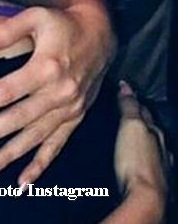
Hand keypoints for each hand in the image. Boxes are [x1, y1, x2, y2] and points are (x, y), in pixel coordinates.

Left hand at [0, 5, 114, 184]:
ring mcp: (68, 110)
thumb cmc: (62, 24)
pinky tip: (20, 183)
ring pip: (32, 140)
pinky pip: (56, 147)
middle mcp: (58, 94)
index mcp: (45, 68)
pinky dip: (39, 167)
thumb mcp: (34, 17)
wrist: (102, 34)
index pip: (1, 92)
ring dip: (4, 159)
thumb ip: (1, 32)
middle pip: (13, 121)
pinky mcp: (75, 118)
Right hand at [110, 81, 166, 222]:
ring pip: (149, 145)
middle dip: (138, 119)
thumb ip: (129, 107)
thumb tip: (126, 86)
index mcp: (155, 132)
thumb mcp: (131, 126)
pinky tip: (132, 159)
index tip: (122, 91)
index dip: (132, 100)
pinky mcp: (151, 180)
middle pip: (148, 128)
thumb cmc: (136, 160)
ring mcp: (158, 165)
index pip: (143, 111)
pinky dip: (138, 156)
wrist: (145, 196)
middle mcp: (160, 147)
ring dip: (139, 139)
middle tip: (124, 111)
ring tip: (125, 134)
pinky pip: (145, 161)